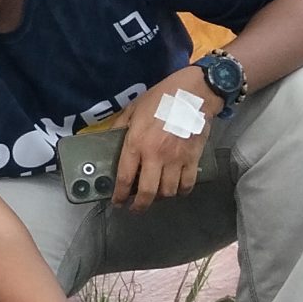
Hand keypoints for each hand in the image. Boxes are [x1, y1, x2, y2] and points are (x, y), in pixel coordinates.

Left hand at [115, 69, 216, 207]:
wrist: (194, 93)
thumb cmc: (161, 98)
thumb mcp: (133, 109)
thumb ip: (120, 126)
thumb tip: (108, 138)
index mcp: (137, 143)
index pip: (124, 177)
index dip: (119, 195)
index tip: (117, 202)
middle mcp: (156, 155)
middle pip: (147, 192)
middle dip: (139, 205)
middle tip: (135, 208)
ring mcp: (176, 159)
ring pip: (168, 192)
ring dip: (160, 198)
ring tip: (155, 195)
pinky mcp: (193, 159)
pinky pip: (187, 185)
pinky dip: (181, 192)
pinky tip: (176, 190)